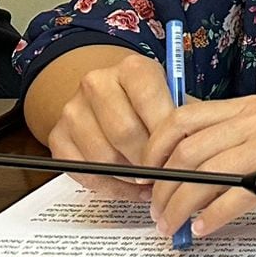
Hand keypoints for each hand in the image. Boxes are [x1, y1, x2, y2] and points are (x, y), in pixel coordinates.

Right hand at [45, 51, 176, 201]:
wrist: (109, 95)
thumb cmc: (153, 102)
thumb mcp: (173, 99)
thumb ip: (185, 120)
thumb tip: (199, 153)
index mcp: (132, 68)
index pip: (149, 101)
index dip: (165, 136)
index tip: (178, 158)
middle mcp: (97, 83)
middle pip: (124, 132)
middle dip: (147, 161)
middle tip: (165, 177)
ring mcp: (72, 110)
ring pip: (102, 156)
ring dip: (129, 178)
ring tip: (151, 183)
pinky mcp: (56, 136)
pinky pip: (83, 172)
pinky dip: (110, 187)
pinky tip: (130, 188)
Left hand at [142, 95, 255, 239]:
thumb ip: (231, 136)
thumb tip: (179, 166)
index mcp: (246, 106)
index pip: (181, 119)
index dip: (153, 150)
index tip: (143, 177)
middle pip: (186, 152)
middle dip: (162, 190)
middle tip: (155, 215)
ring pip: (204, 176)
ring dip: (179, 208)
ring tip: (172, 227)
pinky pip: (234, 196)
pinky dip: (210, 218)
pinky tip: (201, 229)